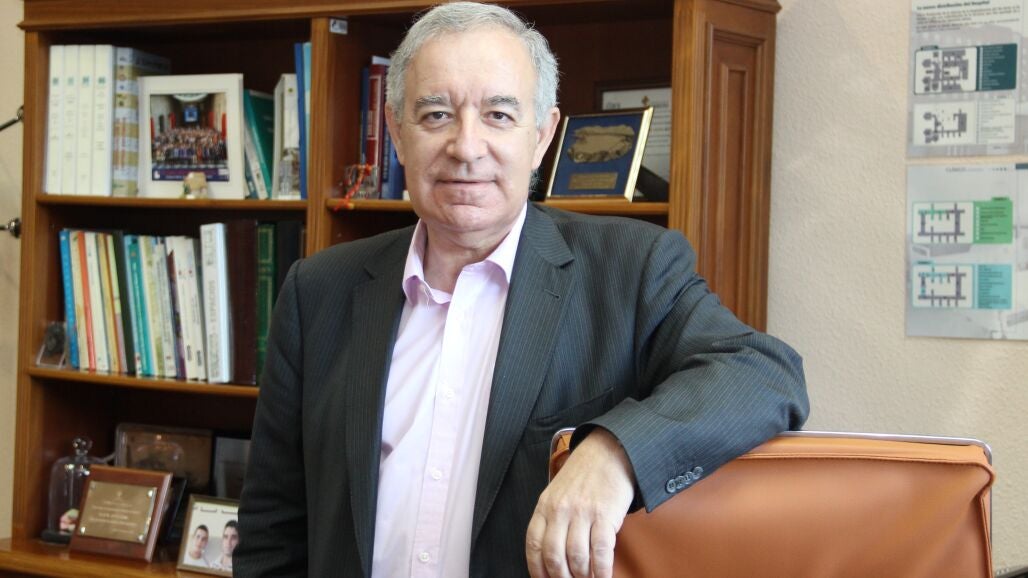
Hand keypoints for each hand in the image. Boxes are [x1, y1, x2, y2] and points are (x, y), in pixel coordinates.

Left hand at [526, 428, 634, 577]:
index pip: (534, 545)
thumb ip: (551, 520)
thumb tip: (551, 557)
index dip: (538, 570)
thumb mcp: (557, 493)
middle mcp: (560, 510)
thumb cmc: (583, 476)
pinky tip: (602, 576)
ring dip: (582, 576)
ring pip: (576, 558)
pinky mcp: (605, 516)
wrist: (609, 453)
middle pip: (554, 556)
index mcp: (545, 506)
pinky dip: (601, 571)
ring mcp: (582, 512)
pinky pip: (600, 552)